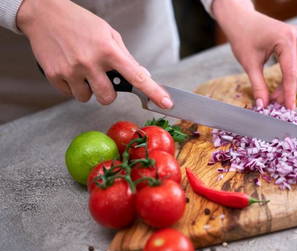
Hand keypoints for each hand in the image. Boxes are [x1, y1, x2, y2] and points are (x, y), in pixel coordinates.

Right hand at [16, 0, 172, 107]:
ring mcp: (71, 70)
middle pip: (108, 98)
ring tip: (82, 70)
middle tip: (101, 78)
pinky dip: (72, 86)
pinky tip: (69, 69)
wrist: (44, 14)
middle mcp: (91, 62)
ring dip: (88, 90)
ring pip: (88, 98)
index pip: (137, 76)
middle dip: (108, 93)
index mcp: (109, 50)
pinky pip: (70, 94)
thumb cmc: (80, 23)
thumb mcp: (108, 34)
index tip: (166, 103)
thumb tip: (143, 75)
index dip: (153, 92)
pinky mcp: (55, 75)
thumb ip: (126, 57)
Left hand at [213, 0, 296, 108]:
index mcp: (285, 40)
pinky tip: (280, 87)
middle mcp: (295, 37)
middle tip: (277, 105)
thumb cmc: (242, 37)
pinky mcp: (294, 40)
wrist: (240, 20)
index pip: (290, 73)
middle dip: (289, 90)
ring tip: (276, 98)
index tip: (289, 109)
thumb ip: (258, 86)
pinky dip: (291, 76)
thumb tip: (262, 105)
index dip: (289, 93)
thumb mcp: (249, 64)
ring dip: (291, 85)